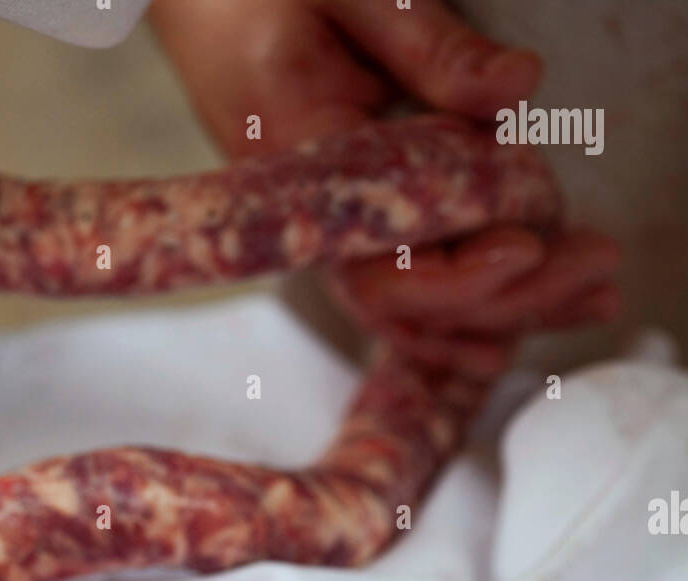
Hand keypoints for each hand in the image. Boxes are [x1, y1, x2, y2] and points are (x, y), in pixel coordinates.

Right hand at [153, 0, 621, 345]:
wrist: (200, 9)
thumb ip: (432, 49)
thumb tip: (517, 89)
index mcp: (305, 171)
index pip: (380, 267)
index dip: (459, 276)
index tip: (525, 245)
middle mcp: (317, 224)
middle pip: (415, 304)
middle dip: (512, 297)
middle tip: (595, 265)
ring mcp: (332, 236)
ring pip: (419, 310)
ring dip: (507, 312)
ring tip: (589, 297)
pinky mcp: (350, 231)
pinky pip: (406, 296)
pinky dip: (463, 316)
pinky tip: (510, 333)